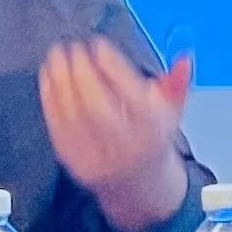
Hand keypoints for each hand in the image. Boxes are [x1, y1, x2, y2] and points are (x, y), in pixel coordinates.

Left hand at [39, 38, 191, 231]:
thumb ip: (176, 85)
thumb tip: (184, 58)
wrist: (136, 186)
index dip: (113, 67)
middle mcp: (126, 148)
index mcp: (152, 134)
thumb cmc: (152, 139)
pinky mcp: (74, 161)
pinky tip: (48, 74)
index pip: (133, 97)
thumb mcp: (171, 114)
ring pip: (74, 114)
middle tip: (74, 47)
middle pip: (99, 107)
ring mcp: (97, 158)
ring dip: (61, 79)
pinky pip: (57, 126)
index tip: (99, 44)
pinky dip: (49, 97)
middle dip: (83, 72)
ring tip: (57, 54)